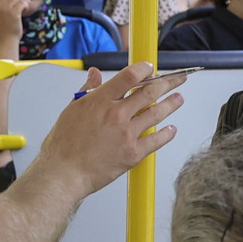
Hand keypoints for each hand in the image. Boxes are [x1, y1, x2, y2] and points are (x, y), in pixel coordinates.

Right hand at [0, 0, 29, 40]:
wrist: (5, 42)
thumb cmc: (4, 30)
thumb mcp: (1, 14)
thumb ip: (5, 4)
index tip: (19, 1)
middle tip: (24, 5)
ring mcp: (5, 9)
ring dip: (25, 1)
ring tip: (24, 9)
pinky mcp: (13, 13)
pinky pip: (23, 3)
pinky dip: (26, 6)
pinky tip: (25, 12)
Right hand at [29, 62, 177, 197]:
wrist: (64, 173)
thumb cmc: (64, 146)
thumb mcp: (71, 110)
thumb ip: (87, 90)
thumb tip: (95, 75)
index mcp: (100, 101)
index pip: (130, 76)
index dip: (144, 69)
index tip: (150, 68)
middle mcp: (116, 115)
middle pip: (149, 92)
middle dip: (167, 82)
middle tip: (177, 80)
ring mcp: (127, 134)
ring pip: (157, 113)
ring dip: (171, 104)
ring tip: (179, 98)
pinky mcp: (133, 153)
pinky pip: (156, 140)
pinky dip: (167, 133)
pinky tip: (171, 129)